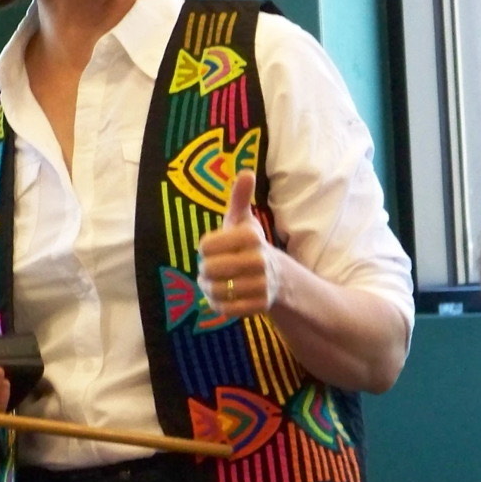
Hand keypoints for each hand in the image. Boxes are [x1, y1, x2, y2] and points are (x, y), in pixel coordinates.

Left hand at [197, 171, 280, 315]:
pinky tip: (221, 296)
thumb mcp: (242, 220)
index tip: (211, 248)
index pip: (206, 246)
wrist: (276, 276)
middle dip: (205, 270)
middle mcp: (259, 260)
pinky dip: (219, 305)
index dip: (204, 248)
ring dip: (209, 288)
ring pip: (217, 291)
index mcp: (251, 237)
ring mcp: (261, 284)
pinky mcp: (260, 305)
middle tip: (209, 268)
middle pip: (210, 269)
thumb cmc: (249, 244)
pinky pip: (227, 309)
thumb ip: (240, 198)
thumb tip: (246, 172)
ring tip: (212, 283)